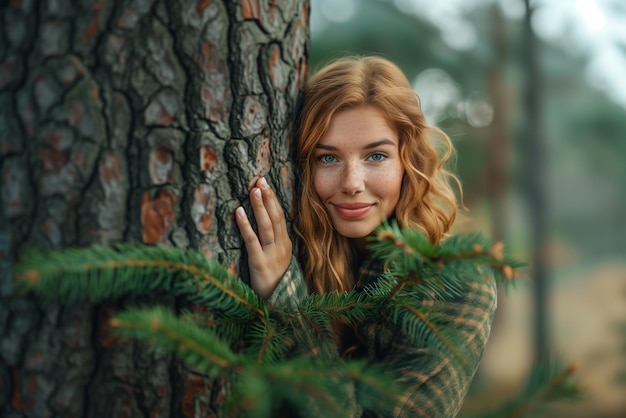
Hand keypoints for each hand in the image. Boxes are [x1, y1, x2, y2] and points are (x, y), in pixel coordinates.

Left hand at [235, 177, 292, 298]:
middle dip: (268, 197)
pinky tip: (239, 212)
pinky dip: (246, 225)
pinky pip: (252, 241)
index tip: (266, 183)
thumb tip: (264, 223)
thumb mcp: (278, 260)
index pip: (281, 216)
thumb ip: (273, 243)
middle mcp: (281, 247)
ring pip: (267, 226)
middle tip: (260, 180)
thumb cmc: (274, 282)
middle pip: (276, 217)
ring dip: (259, 206)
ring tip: (253, 190)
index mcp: (286, 245)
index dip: (273, 199)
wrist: (278, 305)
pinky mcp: (259, 263)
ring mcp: (272, 255)